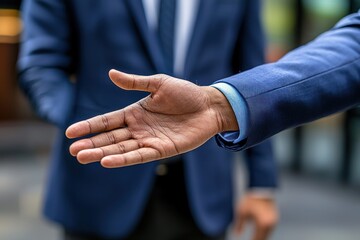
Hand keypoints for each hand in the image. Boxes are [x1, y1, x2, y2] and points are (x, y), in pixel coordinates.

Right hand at [66, 69, 237, 167]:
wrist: (209, 106)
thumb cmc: (185, 93)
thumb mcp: (158, 83)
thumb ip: (135, 82)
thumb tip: (110, 73)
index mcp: (134, 112)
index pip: (106, 121)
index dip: (89, 126)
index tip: (70, 132)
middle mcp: (138, 128)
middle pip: (110, 138)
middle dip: (91, 144)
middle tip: (73, 151)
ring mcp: (149, 140)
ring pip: (121, 149)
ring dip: (102, 153)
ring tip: (83, 157)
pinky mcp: (161, 150)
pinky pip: (139, 156)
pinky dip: (124, 159)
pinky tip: (108, 161)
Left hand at [234, 194, 277, 239]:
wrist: (261, 188)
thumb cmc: (250, 199)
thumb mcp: (241, 212)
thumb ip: (239, 225)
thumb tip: (237, 234)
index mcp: (262, 224)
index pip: (256, 239)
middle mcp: (270, 224)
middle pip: (263, 238)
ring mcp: (274, 221)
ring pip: (267, 234)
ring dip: (261, 237)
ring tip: (253, 238)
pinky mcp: (276, 218)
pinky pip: (269, 229)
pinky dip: (264, 232)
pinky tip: (258, 233)